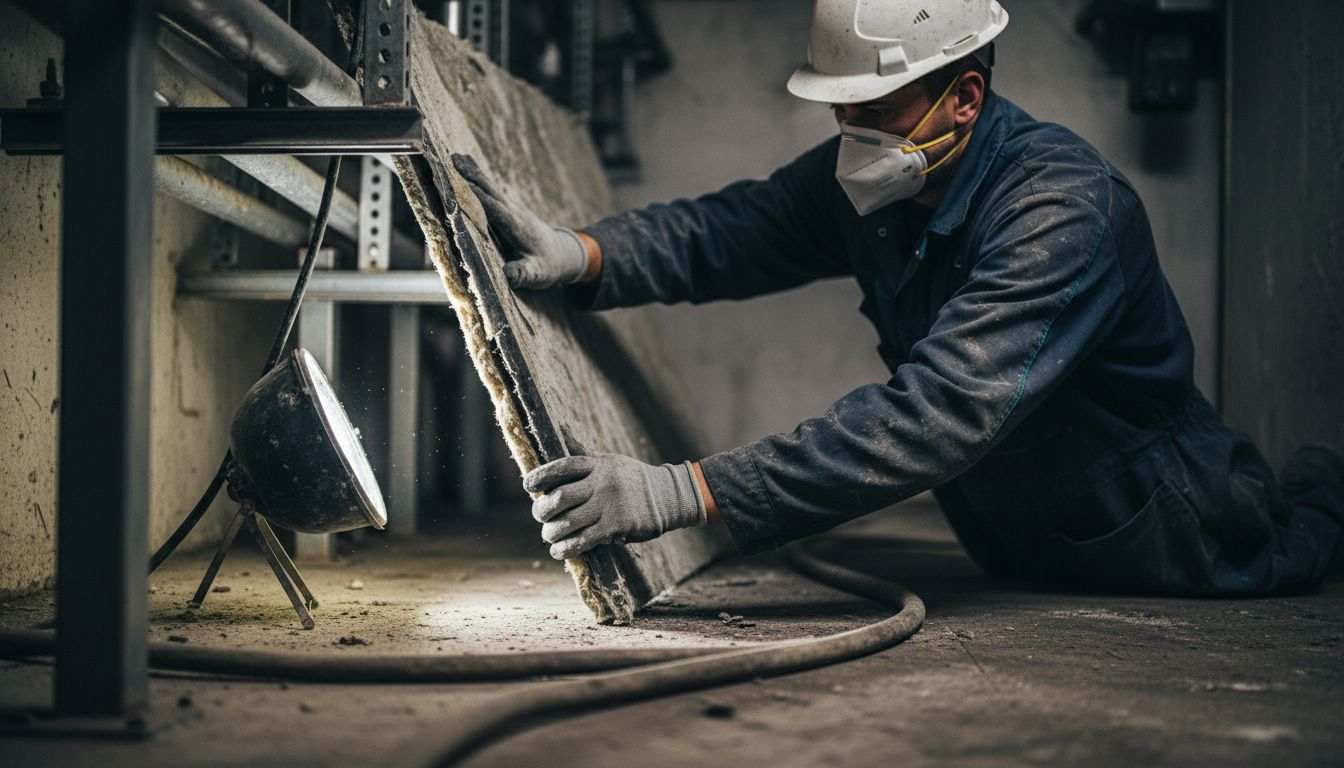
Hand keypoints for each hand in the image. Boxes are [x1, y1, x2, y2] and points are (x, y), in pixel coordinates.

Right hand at [451, 153, 589, 288]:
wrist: (560, 253)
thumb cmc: (545, 266)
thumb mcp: (537, 274)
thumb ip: (523, 273)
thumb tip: (507, 275)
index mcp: (517, 227)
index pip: (495, 209)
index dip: (478, 198)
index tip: (459, 186)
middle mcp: (514, 211)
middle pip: (490, 191)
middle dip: (471, 177)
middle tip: (450, 160)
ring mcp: (511, 206)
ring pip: (490, 186)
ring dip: (472, 172)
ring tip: (453, 156)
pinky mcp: (508, 206)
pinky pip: (490, 189)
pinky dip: (476, 177)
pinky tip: (464, 164)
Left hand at [525, 435, 706, 559]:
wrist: (668, 497)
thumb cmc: (633, 479)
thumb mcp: (611, 462)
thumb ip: (586, 458)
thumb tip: (562, 430)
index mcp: (598, 465)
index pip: (561, 467)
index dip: (540, 476)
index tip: (527, 486)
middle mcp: (601, 483)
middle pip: (559, 497)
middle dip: (542, 509)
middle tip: (539, 515)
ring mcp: (608, 505)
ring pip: (567, 522)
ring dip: (551, 532)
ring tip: (548, 535)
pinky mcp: (616, 526)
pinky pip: (583, 540)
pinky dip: (566, 548)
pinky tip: (558, 551)